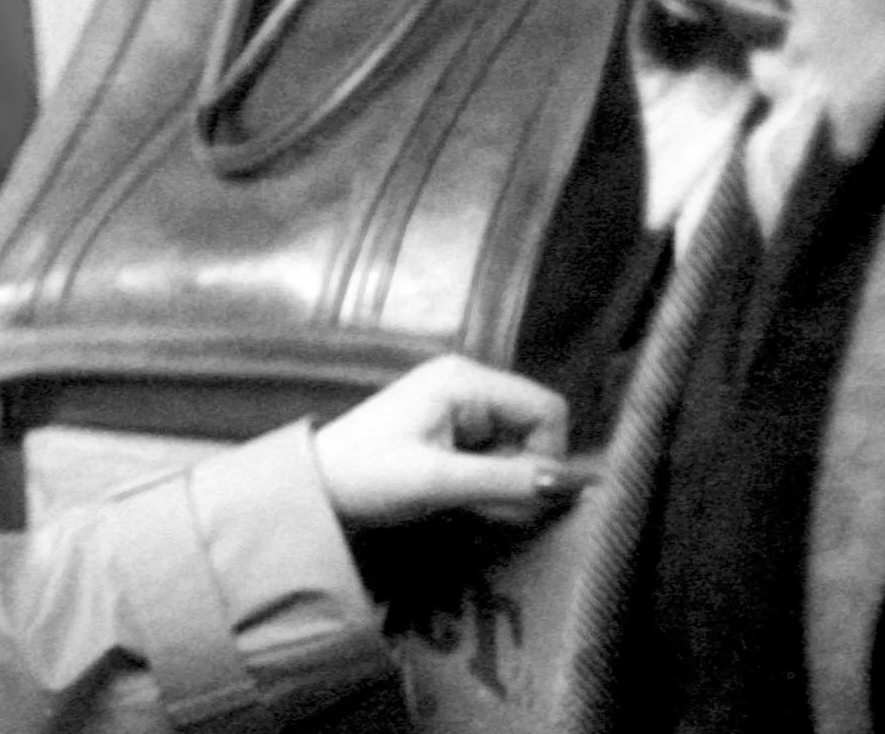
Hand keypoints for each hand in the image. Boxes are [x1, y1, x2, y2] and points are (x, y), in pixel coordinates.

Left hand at [313, 354, 592, 529]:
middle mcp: (468, 383)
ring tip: (466, 503)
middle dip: (522, 473)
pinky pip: (497, 456)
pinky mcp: (454, 430)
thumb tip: (566, 483)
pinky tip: (461, 499)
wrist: (319, 486)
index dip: (548, 454)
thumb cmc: (366, 475)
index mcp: (464, 379)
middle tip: (487, 505)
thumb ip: (503, 480)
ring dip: (505, 484)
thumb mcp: (436, 481)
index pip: (547, 408)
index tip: (522, 492)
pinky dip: (490, 484)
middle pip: (536, 429)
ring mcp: (461, 406)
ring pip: (520, 447)